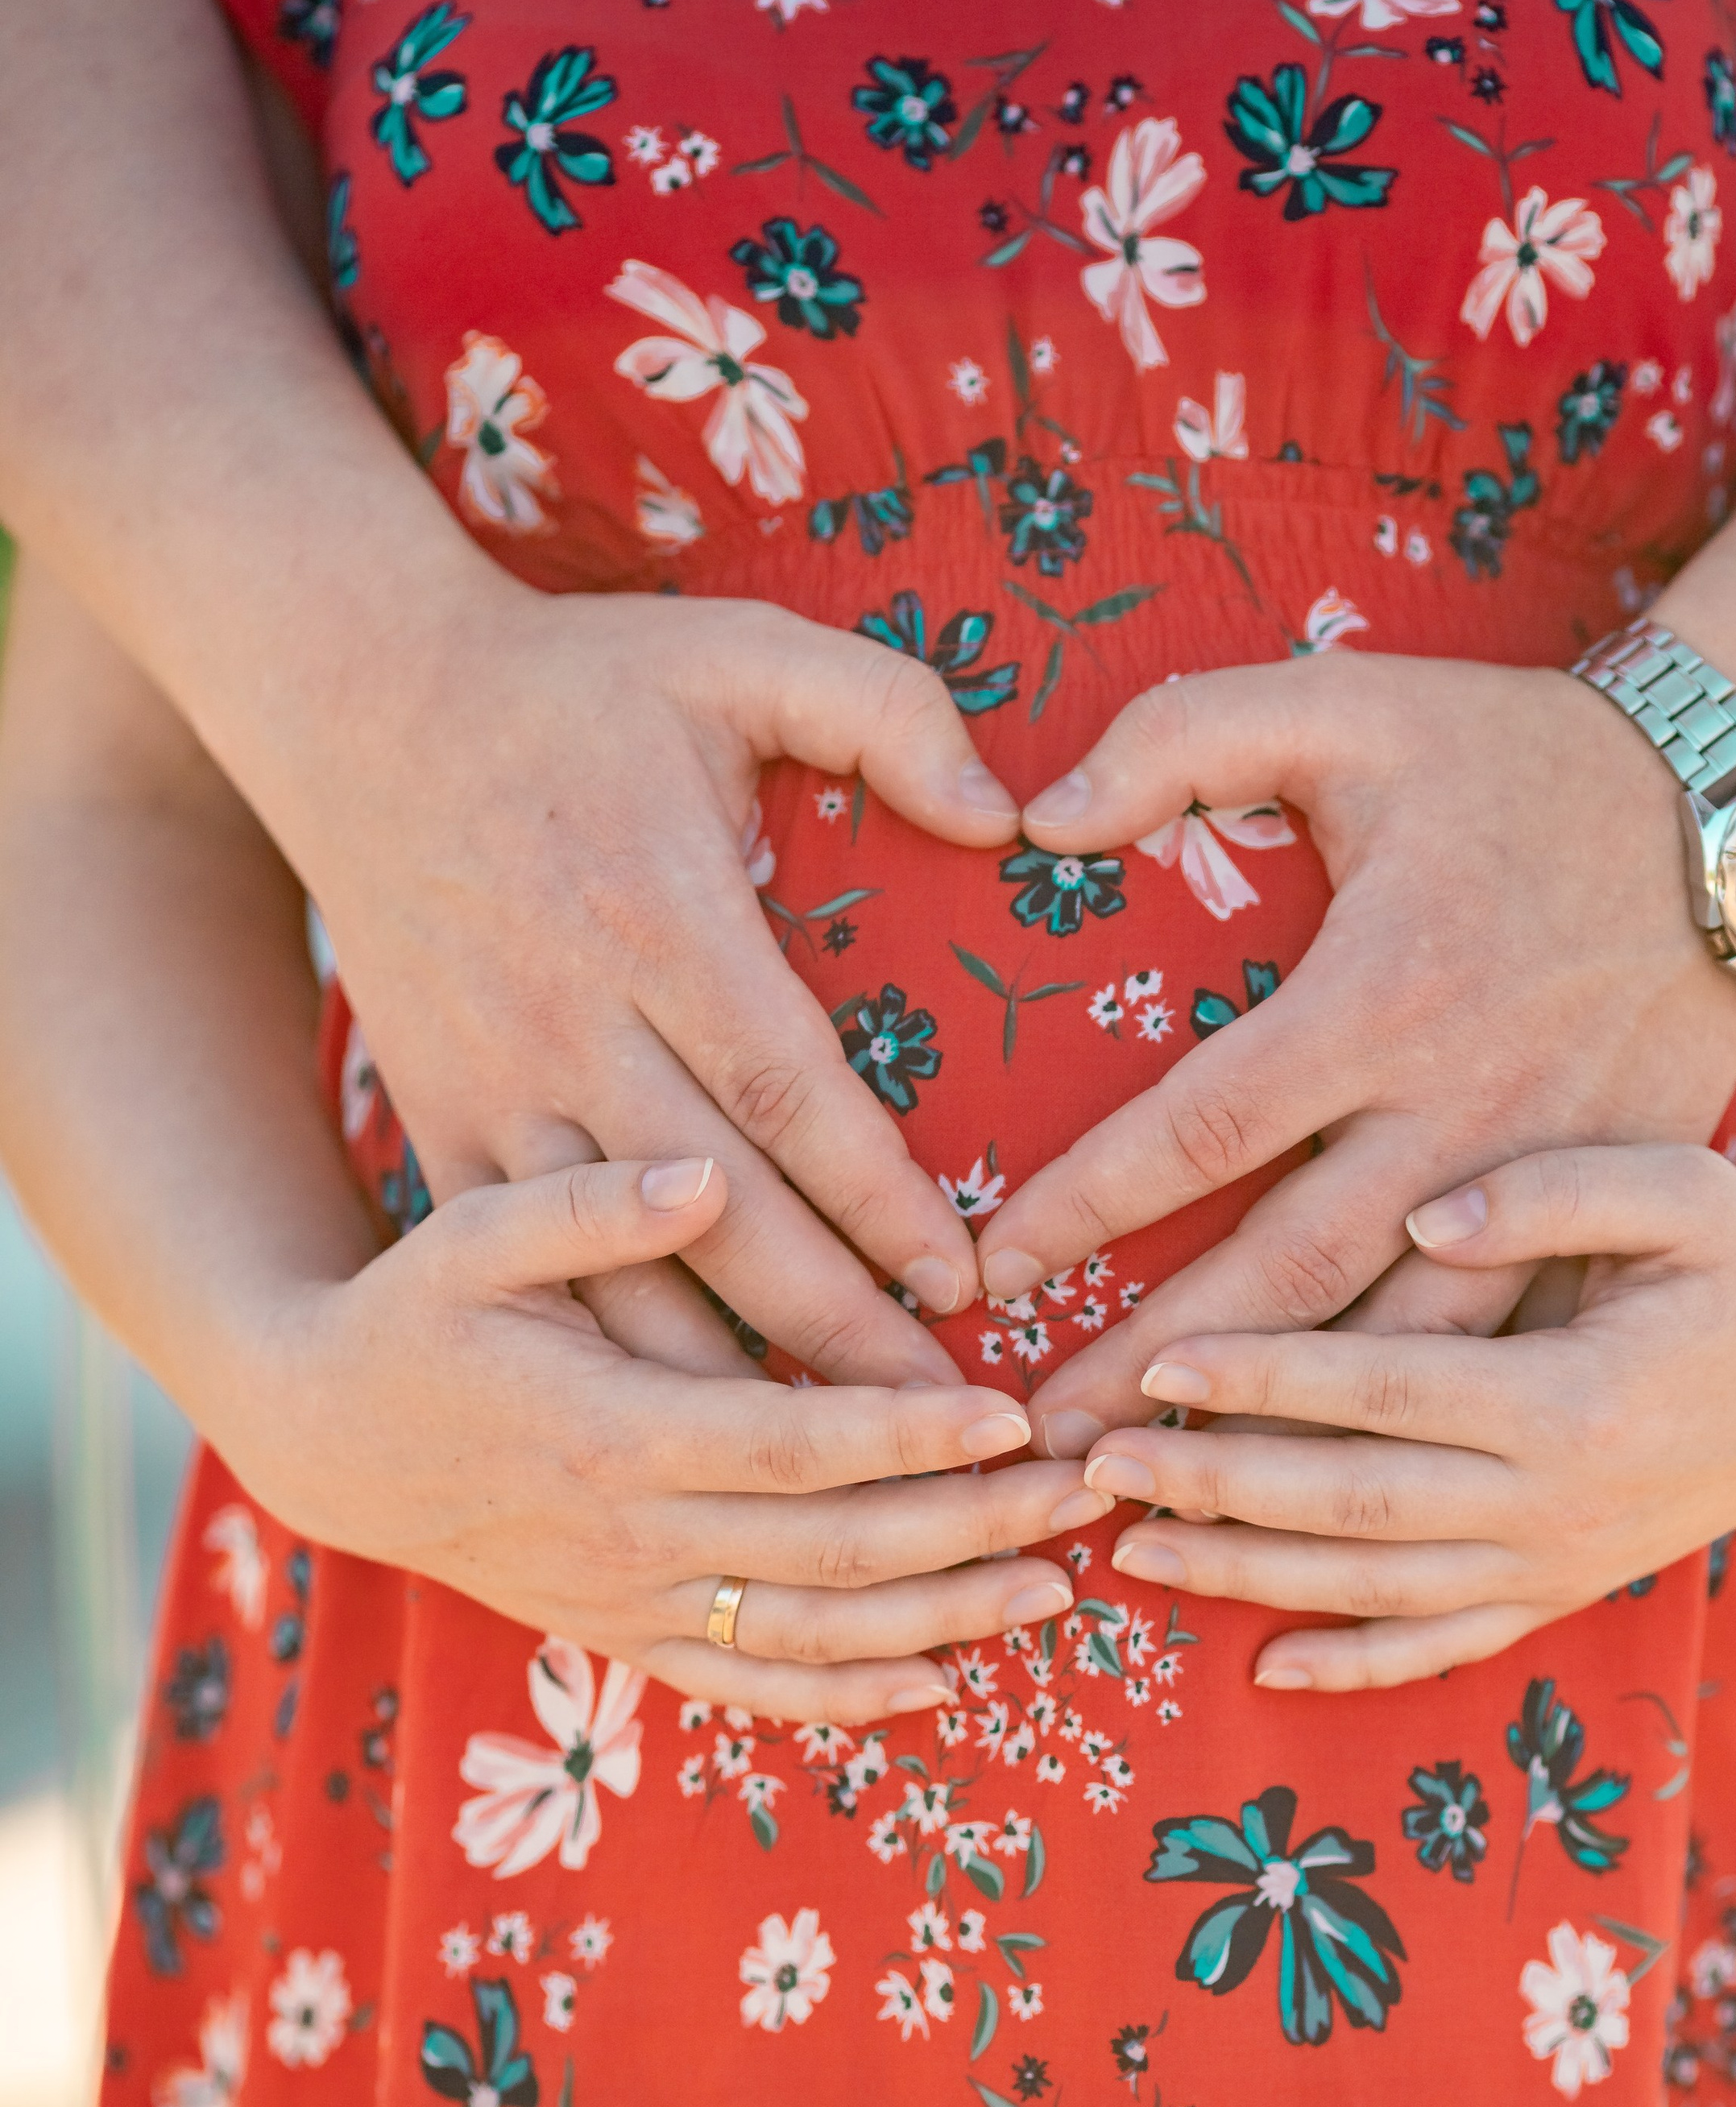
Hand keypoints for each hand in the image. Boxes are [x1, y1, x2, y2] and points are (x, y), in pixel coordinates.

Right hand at [223, 1153, 1108, 1722]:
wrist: (330, 1441)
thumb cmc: (413, 1317)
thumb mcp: (469, 1236)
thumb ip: (587, 1207)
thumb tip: (709, 1175)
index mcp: (609, 1431)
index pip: (789, 1447)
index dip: (904, 1438)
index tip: (1007, 1413)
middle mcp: (631, 1537)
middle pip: (831, 1550)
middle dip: (969, 1527)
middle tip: (1082, 1492)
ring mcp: (632, 1604)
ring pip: (812, 1635)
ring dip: (943, 1620)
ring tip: (1056, 1586)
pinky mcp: (628, 1639)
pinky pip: (754, 1688)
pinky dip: (851, 1698)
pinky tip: (944, 1681)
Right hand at [285, 576, 1025, 1387]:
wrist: (358, 707)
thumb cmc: (575, 682)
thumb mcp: (738, 650)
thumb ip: (885, 708)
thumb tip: (1005, 811)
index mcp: (660, 918)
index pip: (792, 1093)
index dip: (881, 1199)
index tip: (963, 1281)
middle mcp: (573, 1018)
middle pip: (723, 1212)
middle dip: (833, 1328)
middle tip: (937, 1420)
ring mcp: (496, 1082)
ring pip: (620, 1264)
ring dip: (728, 1369)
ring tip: (832, 1456)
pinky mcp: (442, 1117)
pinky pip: (534, 1262)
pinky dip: (611, 1343)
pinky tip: (690, 1415)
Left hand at [964, 653, 1735, 1450]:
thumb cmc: (1520, 755)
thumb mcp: (1350, 702)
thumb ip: (1184, 732)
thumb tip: (1041, 813)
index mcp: (1381, 995)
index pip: (1199, 1131)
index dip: (1084, 1208)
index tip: (990, 1275)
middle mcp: (1457, 1111)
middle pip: (1284, 1274)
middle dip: (1157, 1371)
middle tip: (1046, 1447)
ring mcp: (1539, 1175)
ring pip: (1397, 1343)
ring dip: (1283, 1430)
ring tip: (1166, 1499)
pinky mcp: (1599, 1208)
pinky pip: (1496, 1344)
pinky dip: (1416, 1421)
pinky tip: (1332, 1486)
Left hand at [1071, 1145, 1735, 1690]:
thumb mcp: (1680, 1189)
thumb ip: (1553, 1193)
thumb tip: (1427, 1210)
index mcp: (1573, 1395)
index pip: (1384, 1391)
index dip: (1265, 1381)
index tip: (1160, 1364)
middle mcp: (1556, 1500)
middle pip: (1355, 1504)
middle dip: (1216, 1487)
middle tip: (1094, 1466)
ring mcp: (1556, 1564)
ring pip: (1376, 1589)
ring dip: (1247, 1575)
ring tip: (1134, 1552)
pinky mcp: (1560, 1596)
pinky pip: (1444, 1649)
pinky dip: (1354, 1665)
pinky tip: (1260, 1664)